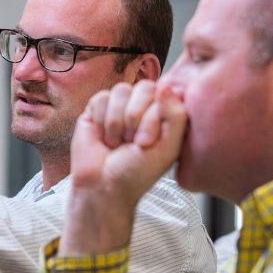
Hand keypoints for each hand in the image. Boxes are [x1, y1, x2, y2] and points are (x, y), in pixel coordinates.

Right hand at [60, 80, 187, 254]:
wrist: (104, 188)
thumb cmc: (138, 173)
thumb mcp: (168, 148)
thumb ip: (176, 116)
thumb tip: (166, 85)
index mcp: (163, 114)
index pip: (165, 93)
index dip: (153, 117)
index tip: (147, 143)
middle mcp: (142, 107)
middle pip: (144, 87)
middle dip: (136, 117)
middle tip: (132, 142)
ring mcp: (118, 106)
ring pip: (121, 90)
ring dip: (118, 122)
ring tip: (117, 142)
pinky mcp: (95, 109)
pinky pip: (101, 98)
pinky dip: (102, 121)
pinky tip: (103, 137)